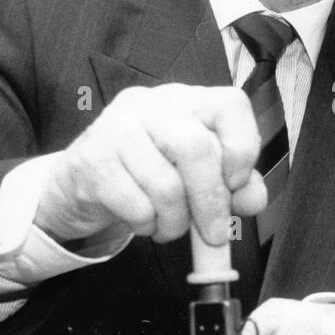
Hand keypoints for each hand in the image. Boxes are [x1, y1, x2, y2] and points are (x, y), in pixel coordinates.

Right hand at [35, 84, 266, 245]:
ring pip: (166, 184)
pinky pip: (135, 205)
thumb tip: (254, 199)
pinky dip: (146, 225)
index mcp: (186, 100)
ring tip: (171, 228)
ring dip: (176, 222)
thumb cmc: (147, 176)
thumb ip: (234, 185)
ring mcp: (118, 127)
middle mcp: (152, 104)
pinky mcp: (93, 159)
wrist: (80, 185)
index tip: (237, 183)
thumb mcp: (196, 176)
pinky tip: (143, 222)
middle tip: (214, 235)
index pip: (230, 105)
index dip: (242, 147)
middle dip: (211, 201)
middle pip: (196, 148)